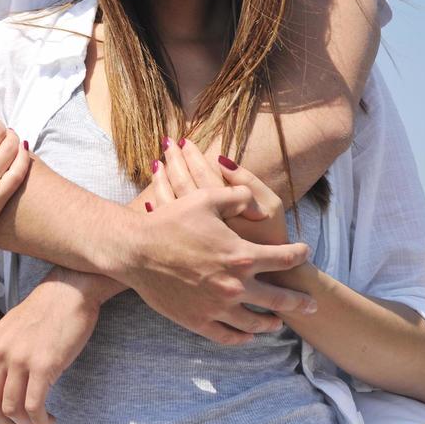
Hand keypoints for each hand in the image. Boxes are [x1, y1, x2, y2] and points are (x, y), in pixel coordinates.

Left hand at [0, 268, 101, 423]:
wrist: (69, 290)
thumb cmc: (45, 313)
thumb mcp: (10, 331)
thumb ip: (0, 355)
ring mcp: (19, 359)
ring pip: (11, 410)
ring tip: (41, 421)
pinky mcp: (43, 365)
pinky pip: (34, 407)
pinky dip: (41, 421)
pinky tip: (51, 418)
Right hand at [116, 164, 315, 342]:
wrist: (135, 250)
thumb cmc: (169, 221)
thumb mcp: (205, 198)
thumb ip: (239, 198)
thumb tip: (260, 207)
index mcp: (242, 255)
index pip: (283, 259)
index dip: (298, 255)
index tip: (304, 253)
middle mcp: (236, 285)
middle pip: (279, 299)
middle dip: (300, 301)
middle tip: (312, 305)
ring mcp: (218, 307)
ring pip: (256, 323)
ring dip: (272, 322)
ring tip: (278, 322)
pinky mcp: (199, 321)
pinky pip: (229, 336)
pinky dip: (243, 337)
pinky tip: (248, 335)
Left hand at [150, 139, 287, 246]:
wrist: (267, 282)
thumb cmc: (271, 241)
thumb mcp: (271, 208)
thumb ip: (248, 183)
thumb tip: (221, 160)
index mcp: (224, 208)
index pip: (201, 174)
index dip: (192, 156)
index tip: (185, 141)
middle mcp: (204, 222)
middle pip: (181, 183)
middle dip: (173, 160)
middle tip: (166, 142)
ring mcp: (190, 237)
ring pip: (167, 200)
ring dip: (161, 178)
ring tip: (157, 161)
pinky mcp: (183, 248)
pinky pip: (162, 219)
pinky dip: (156, 201)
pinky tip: (152, 190)